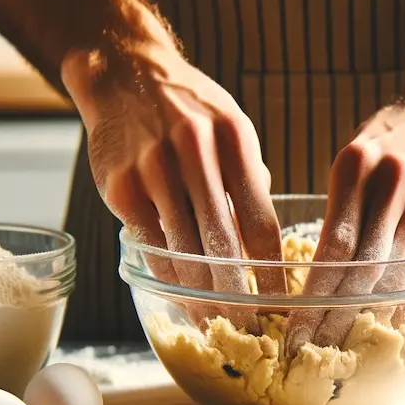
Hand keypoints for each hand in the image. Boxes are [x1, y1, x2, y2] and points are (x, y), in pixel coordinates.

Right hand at [61, 41, 286, 309]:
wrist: (125, 75)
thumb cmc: (190, 108)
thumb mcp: (232, 128)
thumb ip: (249, 180)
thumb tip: (263, 240)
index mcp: (234, 140)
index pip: (260, 222)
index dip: (272, 271)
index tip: (283, 302)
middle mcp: (194, 153)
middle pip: (222, 244)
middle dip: (237, 295)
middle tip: (250, 329)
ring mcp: (153, 169)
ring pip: (184, 250)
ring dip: (201, 295)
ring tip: (217, 322)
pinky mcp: (121, 186)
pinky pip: (151, 243)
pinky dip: (168, 274)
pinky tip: (180, 295)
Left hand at [289, 91, 404, 349]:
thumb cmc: (385, 147)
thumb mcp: (352, 161)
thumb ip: (338, 211)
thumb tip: (311, 282)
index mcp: (357, 164)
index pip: (334, 246)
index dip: (314, 295)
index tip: (294, 328)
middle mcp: (397, 183)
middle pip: (363, 269)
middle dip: (335, 317)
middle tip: (312, 352)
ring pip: (396, 277)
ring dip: (368, 318)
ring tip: (342, 348)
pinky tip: (387, 324)